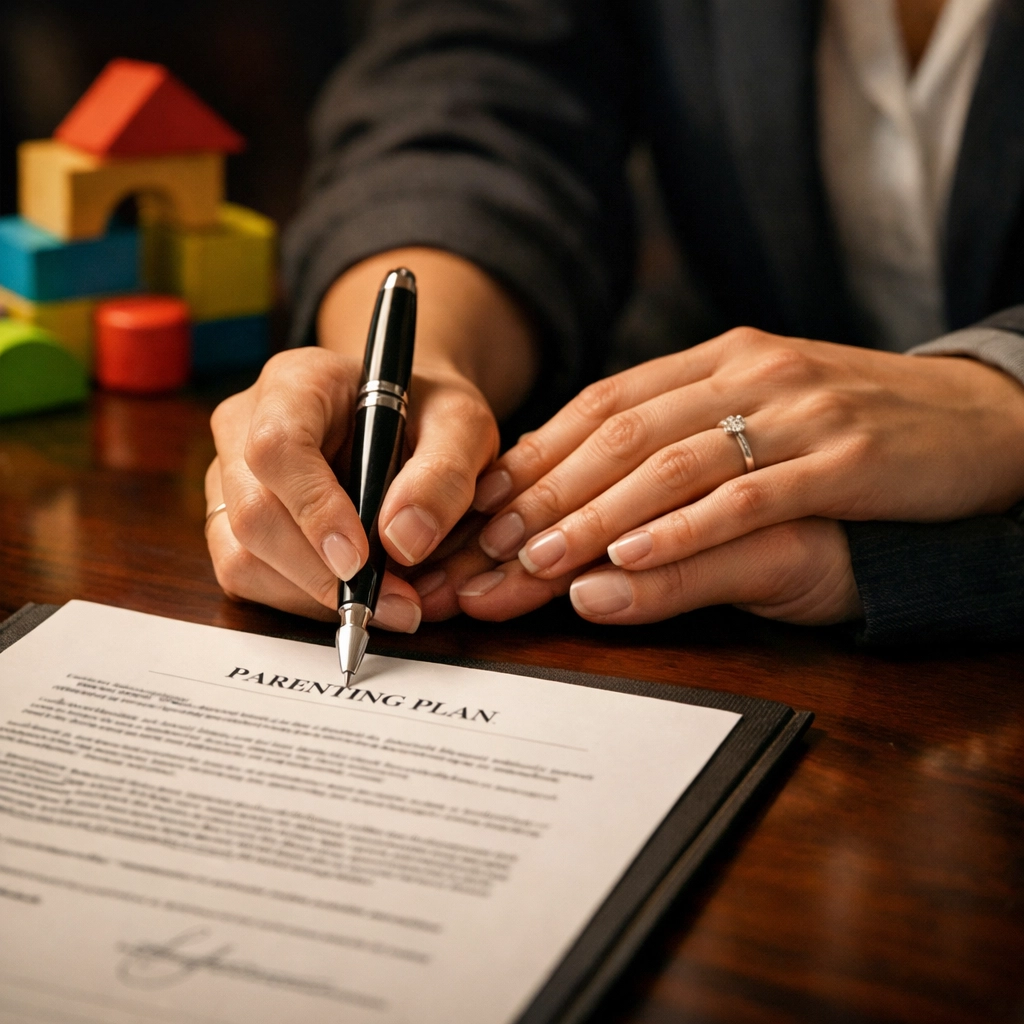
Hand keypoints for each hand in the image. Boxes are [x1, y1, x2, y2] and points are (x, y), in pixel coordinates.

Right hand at [204, 248, 536, 626]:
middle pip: (253, 513)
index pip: (278, 446)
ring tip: (387, 604)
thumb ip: (444, 475)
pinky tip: (355, 595)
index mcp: (296, 382)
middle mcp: (244, 426)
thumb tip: (403, 543)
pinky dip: (303, 601)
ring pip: (241, 557)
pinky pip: (249, 579)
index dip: (314, 509)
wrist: (407, 420)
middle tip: (395, 604)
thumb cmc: (428, 415)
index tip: (360, 558)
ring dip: (314, 597)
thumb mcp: (462, 425)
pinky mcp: (231, 524)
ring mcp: (229, 478)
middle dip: (321, 574)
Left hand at [420, 326, 1023, 624]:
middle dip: (543, 491)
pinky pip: (750, 496)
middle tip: (485, 542)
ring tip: (536, 555)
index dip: (536, 453)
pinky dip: (683, 528)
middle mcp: (749, 373)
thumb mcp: (761, 414)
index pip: (603, 403)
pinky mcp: (847, 458)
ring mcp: (798, 412)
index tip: (483, 502)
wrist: (982, 416)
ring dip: (594, 512)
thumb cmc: (854, 427)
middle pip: (620, 432)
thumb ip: (682, 436)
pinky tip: (631, 556)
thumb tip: (593, 484)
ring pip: (672, 462)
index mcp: (719, 358)